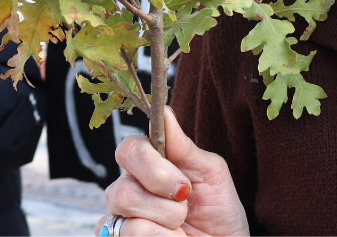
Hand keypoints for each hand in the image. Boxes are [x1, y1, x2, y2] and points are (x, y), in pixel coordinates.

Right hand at [98, 108, 247, 235]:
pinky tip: (173, 236)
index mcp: (148, 164)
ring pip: (125, 210)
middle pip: (122, 185)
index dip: (152, 164)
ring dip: (167, 218)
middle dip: (163, 196)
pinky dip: (162, 236)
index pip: (128, 149)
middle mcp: (126, 188)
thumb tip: (164, 112)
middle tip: (185, 203)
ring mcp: (119, 218)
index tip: (183, 183)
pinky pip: (132, 233)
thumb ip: (183, 146)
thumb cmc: (218, 208)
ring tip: (181, 223)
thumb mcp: (210, 172)